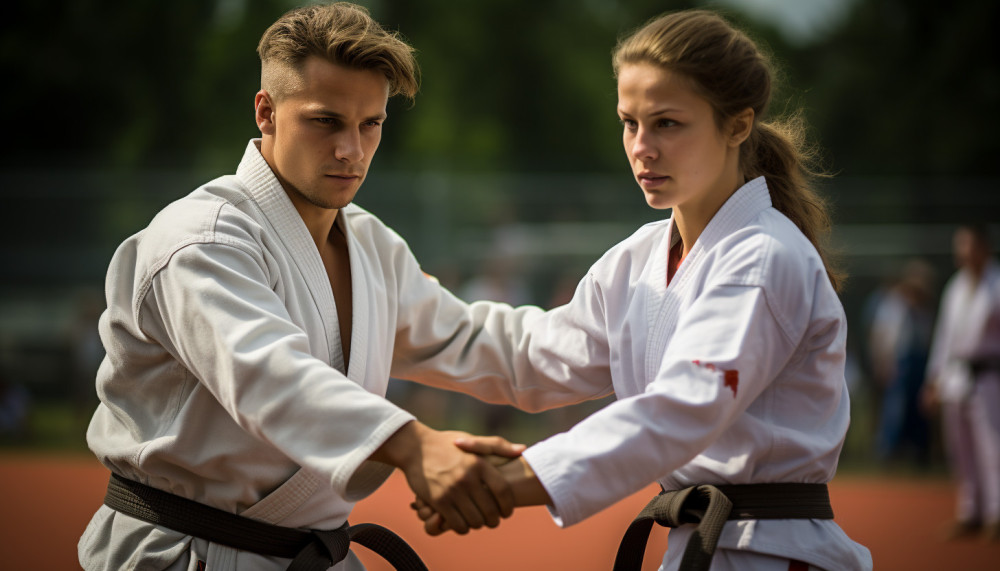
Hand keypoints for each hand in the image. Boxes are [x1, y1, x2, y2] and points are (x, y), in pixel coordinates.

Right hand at [369, 421, 520, 533]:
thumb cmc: (448, 444)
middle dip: (494, 520)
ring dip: (477, 524)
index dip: (508, 506)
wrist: (415, 448)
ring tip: (476, 520)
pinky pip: (457, 525)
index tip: (507, 512)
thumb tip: (523, 450)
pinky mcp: (438, 501)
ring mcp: (452, 490)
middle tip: (491, 520)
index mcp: (480, 463)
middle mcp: (468, 477)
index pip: (503, 492)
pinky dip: (462, 527)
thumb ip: (498, 446)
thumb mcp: (473, 441)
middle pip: (491, 511)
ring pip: (475, 521)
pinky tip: (461, 521)